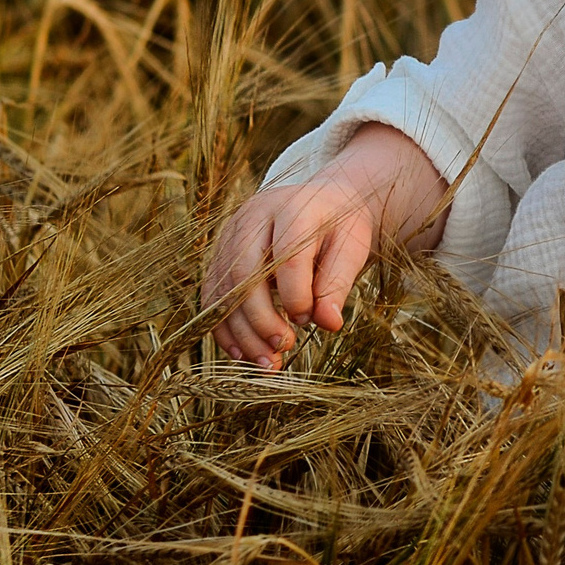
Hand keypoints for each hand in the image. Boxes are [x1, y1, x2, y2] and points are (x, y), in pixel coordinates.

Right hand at [201, 123, 445, 367]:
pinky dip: (224, 328)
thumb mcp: (351, 247)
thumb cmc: (339, 226)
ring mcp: (230, 235)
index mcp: (292, 209)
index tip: (309, 321)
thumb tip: (329, 323)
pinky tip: (243, 353)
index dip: (295, 296)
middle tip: (282, 348)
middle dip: (261, 319)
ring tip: (266, 363)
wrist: (321, 201)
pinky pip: (213, 295)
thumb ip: (339, 282)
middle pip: (244, 275)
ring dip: (242, 332)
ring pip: (224, 289)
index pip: (286, 258)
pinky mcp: (219, 254)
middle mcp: (253, 218)